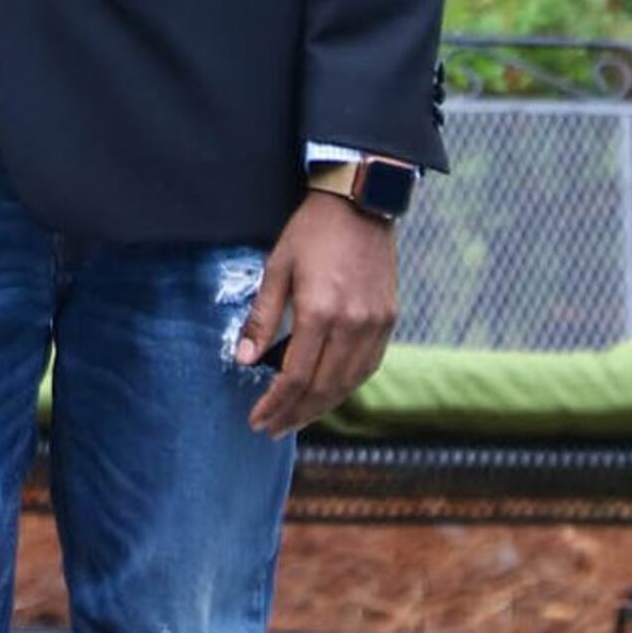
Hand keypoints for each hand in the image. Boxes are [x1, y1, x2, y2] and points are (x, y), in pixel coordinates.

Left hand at [238, 192, 397, 436]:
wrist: (360, 204)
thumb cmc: (311, 232)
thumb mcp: (276, 268)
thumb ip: (262, 318)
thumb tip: (243, 360)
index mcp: (320, 312)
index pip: (295, 376)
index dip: (275, 404)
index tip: (257, 420)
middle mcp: (352, 324)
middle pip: (323, 388)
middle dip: (295, 414)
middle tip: (272, 429)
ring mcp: (375, 324)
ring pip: (348, 383)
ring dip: (321, 407)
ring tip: (296, 417)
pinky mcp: (389, 320)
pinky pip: (367, 366)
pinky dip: (345, 386)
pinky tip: (327, 392)